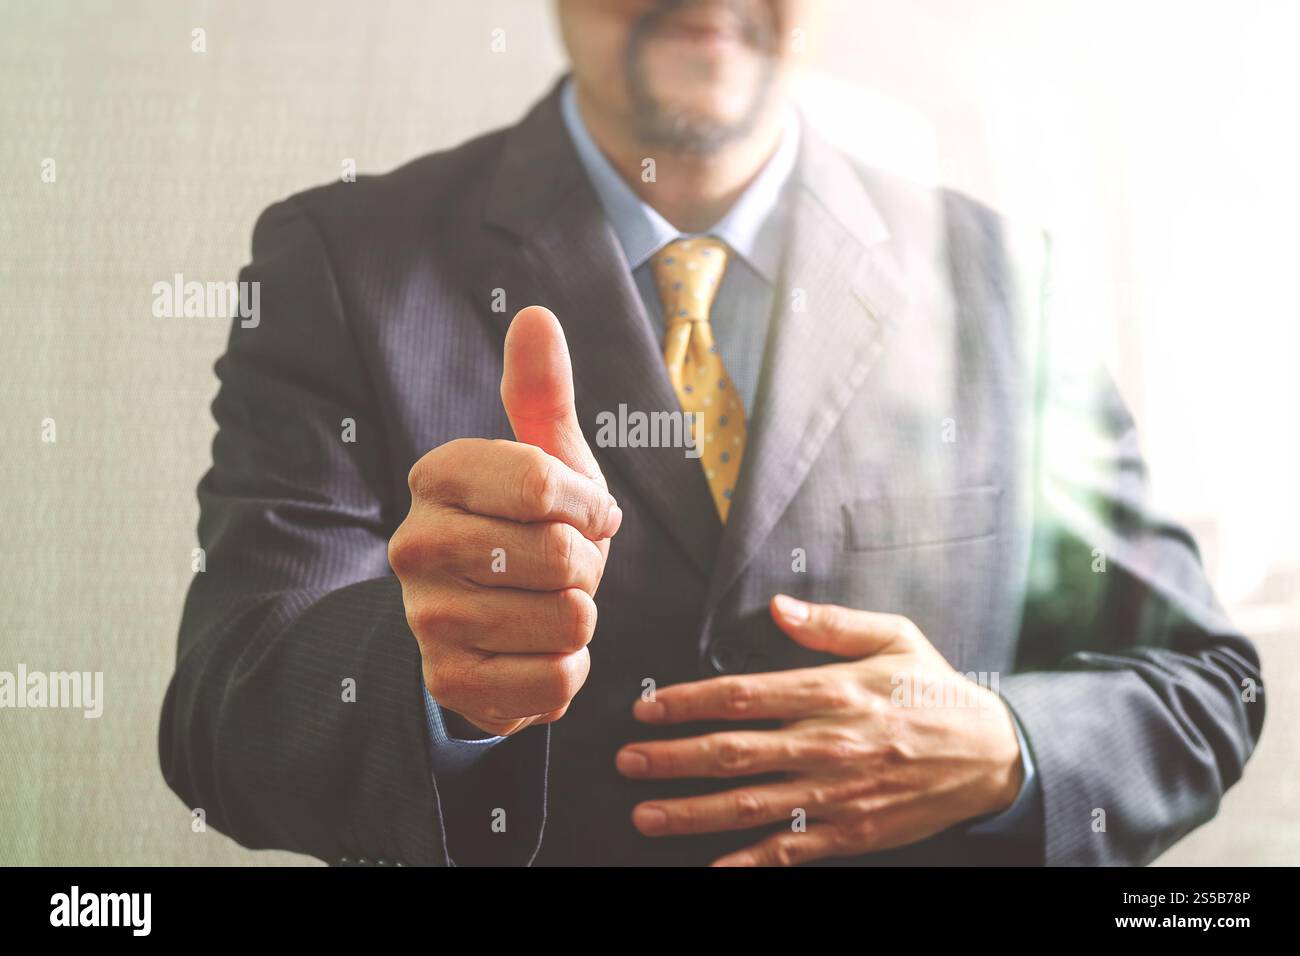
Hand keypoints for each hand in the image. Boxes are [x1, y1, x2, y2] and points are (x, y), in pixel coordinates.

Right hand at [389, 306, 620, 736]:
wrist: (491, 628)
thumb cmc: (527, 531)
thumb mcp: (545, 460)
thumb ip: (540, 393)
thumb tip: (536, 316)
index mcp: (438, 476)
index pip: (542, 482)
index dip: (588, 504)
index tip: (586, 512)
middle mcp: (415, 543)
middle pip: (560, 554)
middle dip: (587, 565)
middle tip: (563, 568)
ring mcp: (425, 618)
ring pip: (568, 619)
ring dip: (580, 618)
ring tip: (545, 607)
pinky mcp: (449, 682)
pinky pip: (557, 678)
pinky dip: (566, 669)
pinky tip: (534, 651)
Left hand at [616, 596, 1024, 865]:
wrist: (993, 755)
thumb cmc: (935, 689)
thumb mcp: (894, 637)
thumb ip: (833, 624)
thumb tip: (779, 608)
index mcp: (833, 691)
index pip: (742, 696)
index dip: (688, 702)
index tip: (646, 706)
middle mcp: (828, 743)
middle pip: (734, 753)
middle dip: (672, 758)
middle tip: (627, 761)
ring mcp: (838, 793)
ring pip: (751, 805)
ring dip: (692, 812)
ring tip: (646, 814)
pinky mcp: (851, 831)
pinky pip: (791, 850)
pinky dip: (749, 862)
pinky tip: (712, 868)